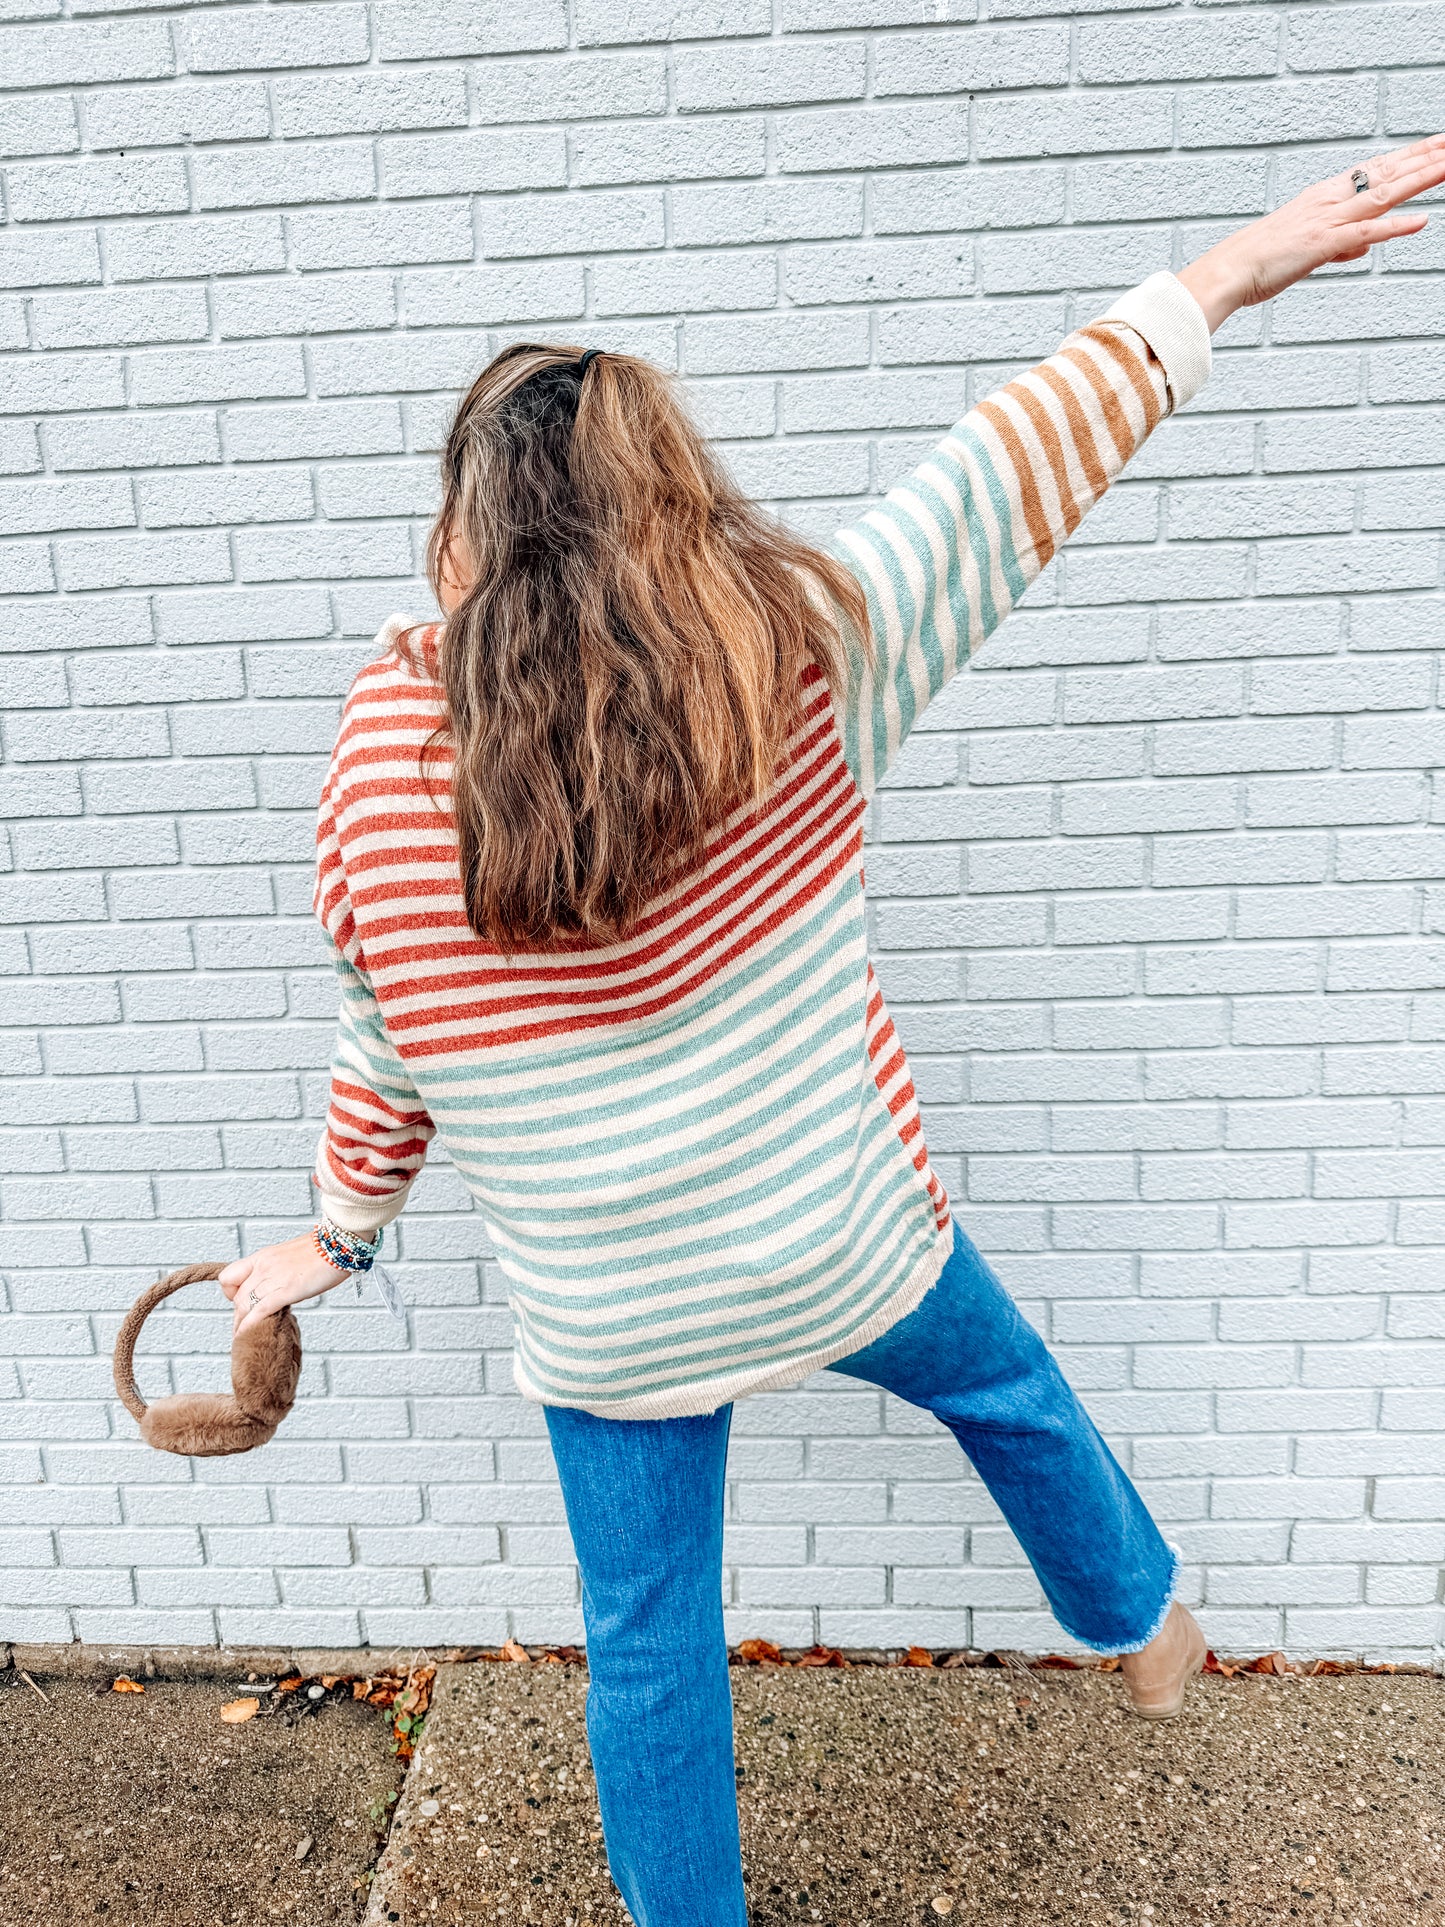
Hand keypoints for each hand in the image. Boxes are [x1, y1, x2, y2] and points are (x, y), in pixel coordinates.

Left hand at [219, 1233, 349, 1338]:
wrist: (341, 1243)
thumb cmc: (324, 1250)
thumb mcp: (291, 1258)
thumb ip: (279, 1273)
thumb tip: (277, 1290)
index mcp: (263, 1256)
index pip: (229, 1276)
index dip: (230, 1293)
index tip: (239, 1302)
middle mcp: (264, 1266)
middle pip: (237, 1296)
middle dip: (238, 1315)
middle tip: (245, 1327)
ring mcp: (274, 1277)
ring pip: (244, 1305)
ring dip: (241, 1324)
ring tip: (243, 1339)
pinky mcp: (288, 1290)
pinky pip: (260, 1310)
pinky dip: (250, 1325)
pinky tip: (247, 1335)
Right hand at [1177, 132, 1444, 331]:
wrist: (1228, 271)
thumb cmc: (1259, 263)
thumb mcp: (1305, 251)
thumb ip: (1338, 246)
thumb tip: (1362, 248)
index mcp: (1323, 197)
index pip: (1375, 169)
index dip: (1408, 156)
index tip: (1436, 144)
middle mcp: (1329, 201)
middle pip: (1386, 173)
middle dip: (1423, 158)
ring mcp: (1326, 221)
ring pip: (1382, 195)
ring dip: (1419, 179)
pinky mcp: (1321, 245)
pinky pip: (1365, 234)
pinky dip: (1393, 227)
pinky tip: (1420, 221)